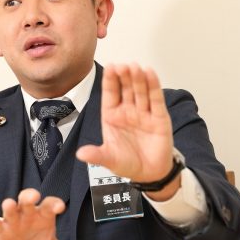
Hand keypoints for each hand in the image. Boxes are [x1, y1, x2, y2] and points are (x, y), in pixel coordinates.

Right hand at [0, 188, 85, 239]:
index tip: (60, 207)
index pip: (50, 205)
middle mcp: (28, 214)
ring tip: (9, 204)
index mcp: (43, 216)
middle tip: (34, 197)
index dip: (54, 204)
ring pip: (11, 207)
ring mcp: (12, 219)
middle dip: (30, 196)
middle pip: (28, 199)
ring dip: (10, 205)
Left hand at [76, 64, 175, 187]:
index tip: (110, 67)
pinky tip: (150, 73)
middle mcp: (127, 111)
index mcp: (112, 116)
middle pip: (125, 88)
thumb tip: (81, 154)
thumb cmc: (127, 162)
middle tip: (122, 65)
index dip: (110, 81)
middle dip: (124, 76)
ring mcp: (143, 113)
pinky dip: (153, 86)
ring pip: (140, 91)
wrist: (149, 174)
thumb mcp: (109, 159)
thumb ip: (97, 155)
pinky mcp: (159, 118)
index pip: (110, 94)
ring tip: (135, 67)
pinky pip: (155, 100)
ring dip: (138, 79)